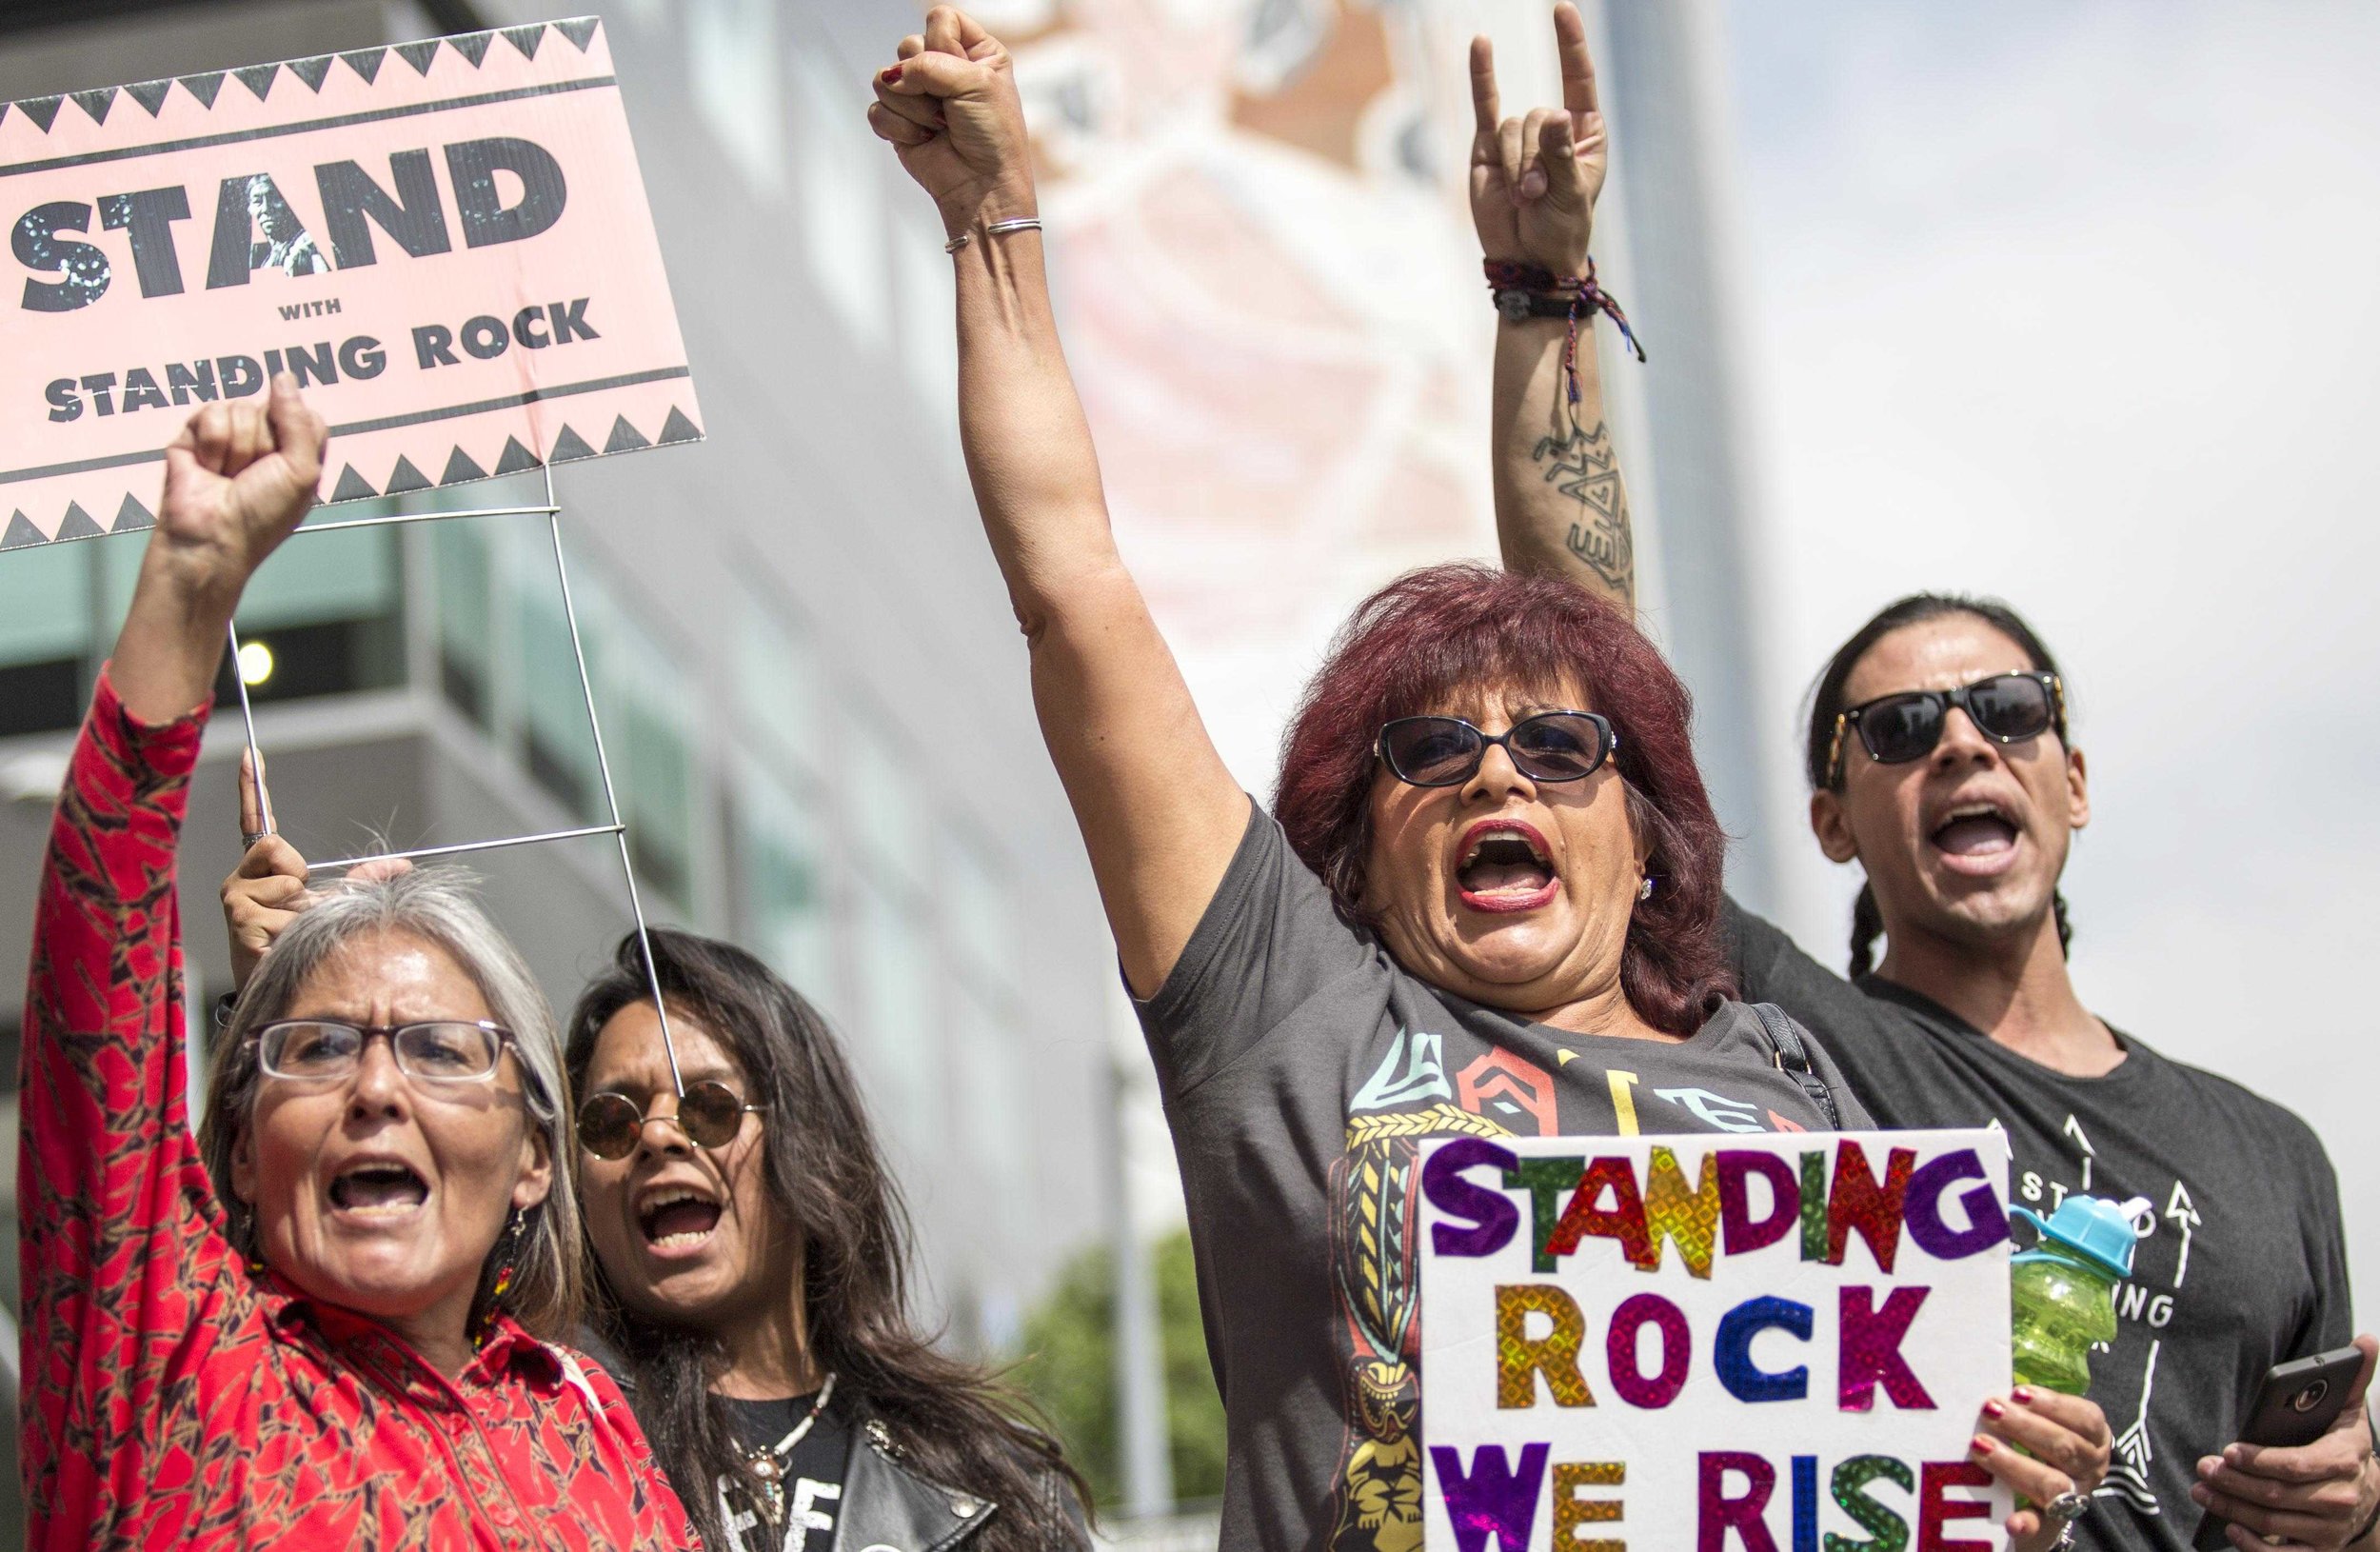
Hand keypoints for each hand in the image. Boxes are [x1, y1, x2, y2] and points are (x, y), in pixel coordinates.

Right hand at [153, 373, 324, 595]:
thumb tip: (284, 377)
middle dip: (263, 444)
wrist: (213, 535)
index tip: (285, 463)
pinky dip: (213, 445)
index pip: (304, 412)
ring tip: (229, 476)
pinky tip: (208, 469)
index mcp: (294, 449)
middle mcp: (263, 439)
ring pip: (239, 407)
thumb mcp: (301, 471)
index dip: (295, 431)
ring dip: (238, 449)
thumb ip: (299, 421)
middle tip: (252, 476)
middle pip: (271, 406)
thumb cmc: (261, 515)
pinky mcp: (194, 434)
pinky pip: (210, 414)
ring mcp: (228, 434)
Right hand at [220, 750, 409, 988]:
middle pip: (281, 847)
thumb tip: (402, 865)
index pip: (256, 821)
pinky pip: (285, 910)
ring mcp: (235, 897)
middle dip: (302, 876)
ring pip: (288, 883)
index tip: (252, 752)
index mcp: (261, 869)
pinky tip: (282, 945)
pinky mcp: (239, 920)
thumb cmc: (303, 944)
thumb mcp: (333, 906)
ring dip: (304, 909)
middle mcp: (240, 878)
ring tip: (293, 933)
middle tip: (301, 907)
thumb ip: (362, 882)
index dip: (251, 786)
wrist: (281, 989)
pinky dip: (296, 928)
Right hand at [868, 6, 1035, 238]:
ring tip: (941, 127)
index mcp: (975, 50)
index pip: (940, 17)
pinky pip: (877, 109)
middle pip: (907, 45)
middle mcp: (945, 68)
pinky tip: (925, 141)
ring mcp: (919, 94)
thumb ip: (930, 64)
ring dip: (915, 109)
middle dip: (927, 81)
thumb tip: (890, 75)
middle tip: (951, 109)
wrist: (982, 188)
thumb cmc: (992, 137)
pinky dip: (900, 129)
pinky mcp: (898, 120)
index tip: (963, 76)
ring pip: (886, 78)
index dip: (943, 44)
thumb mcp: (975, 84)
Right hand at [1469, 2, 1606, 275]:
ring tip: (1522, 198)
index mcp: (1584, 133)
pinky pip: (1484, 106)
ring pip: (1511, 128)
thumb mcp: (1569, 194)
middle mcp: (1552, 129)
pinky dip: (1481, 76)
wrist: (1527, 261)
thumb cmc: (1560, 229)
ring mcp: (1518, 138)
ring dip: (1515, 166)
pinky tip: (1481, 44)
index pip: (1578, 79)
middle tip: (1537, 195)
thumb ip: (1559, 155)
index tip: (1562, 10)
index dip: (1570, 44)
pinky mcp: (1488, 148)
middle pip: (1538, 116)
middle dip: (1535, 158)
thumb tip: (1555, 115)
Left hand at [1967, 1387, 2113, 1550]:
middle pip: (2066, 1448)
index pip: (2085, 1418)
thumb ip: (2025, 1400)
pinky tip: (2011, 1520)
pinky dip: (2027, 1523)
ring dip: (2016, 1464)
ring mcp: (2073, 1498)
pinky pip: (2043, 1527)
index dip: (2053, 1404)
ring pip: (2054, 1484)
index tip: (2018, 1393)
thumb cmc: (2037, 1443)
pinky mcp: (2051, 1526)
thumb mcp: (2043, 1420)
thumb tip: (1988, 1364)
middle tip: (1990, 1410)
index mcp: (2093, 1437)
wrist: (2038, 1502)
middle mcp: (2090, 1468)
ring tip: (1980, 1447)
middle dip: (2026, 1428)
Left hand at [2193, 1336, 2379, 1549]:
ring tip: (2203, 1489)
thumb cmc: (2345, 1446)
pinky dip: (2254, 1546)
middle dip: (2234, 1482)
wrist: (2372, 1498)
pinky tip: (2230, 1526)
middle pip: (2277, 1495)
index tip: (2229, 1450)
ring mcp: (2330, 1529)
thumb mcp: (2351, 1411)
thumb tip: (2366, 1340)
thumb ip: (2354, 1378)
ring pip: (2272, 1521)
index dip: (2260, 1460)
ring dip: (2231, 1507)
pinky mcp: (2319, 1550)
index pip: (2297, 1464)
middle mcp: (2340, 1498)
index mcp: (2345, 1460)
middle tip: (2203, 1468)